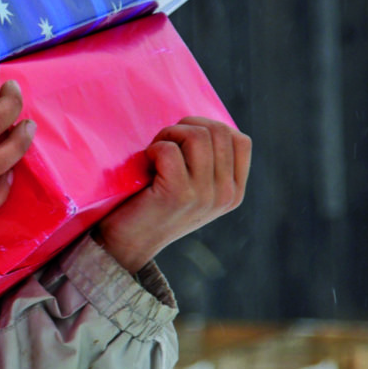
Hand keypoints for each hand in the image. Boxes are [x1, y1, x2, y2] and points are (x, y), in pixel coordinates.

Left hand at [95, 116, 250, 272]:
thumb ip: (208, 163)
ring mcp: (204, 196)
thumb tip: (202, 124)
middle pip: (218, 131)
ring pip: (197, 136)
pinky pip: (169, 150)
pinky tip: (146, 164)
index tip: (183, 142)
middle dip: (186, 128)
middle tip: (163, 145)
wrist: (126, 244)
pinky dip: (154, 149)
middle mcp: (225, 195)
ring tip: (154, 153)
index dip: (208, 128)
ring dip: (169, 135)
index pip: (240, 140)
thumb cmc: (153, 206)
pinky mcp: (178, 195)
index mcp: (234, 192)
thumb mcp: (193, 187)